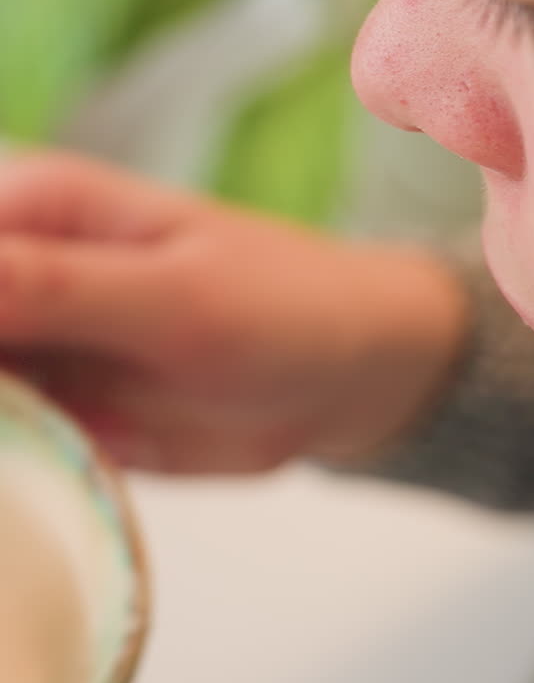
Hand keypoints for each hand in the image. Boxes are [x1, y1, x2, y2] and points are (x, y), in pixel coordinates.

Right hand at [0, 153, 469, 474]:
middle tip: (50, 395)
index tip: (14, 360)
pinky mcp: (50, 397)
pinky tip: (23, 476)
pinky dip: (2, 452)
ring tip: (72, 417)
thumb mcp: (172, 299)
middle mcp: (20, 265)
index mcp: (39, 205)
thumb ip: (51, 286)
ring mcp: (31, 336)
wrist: (350, 375)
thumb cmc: (281, 306)